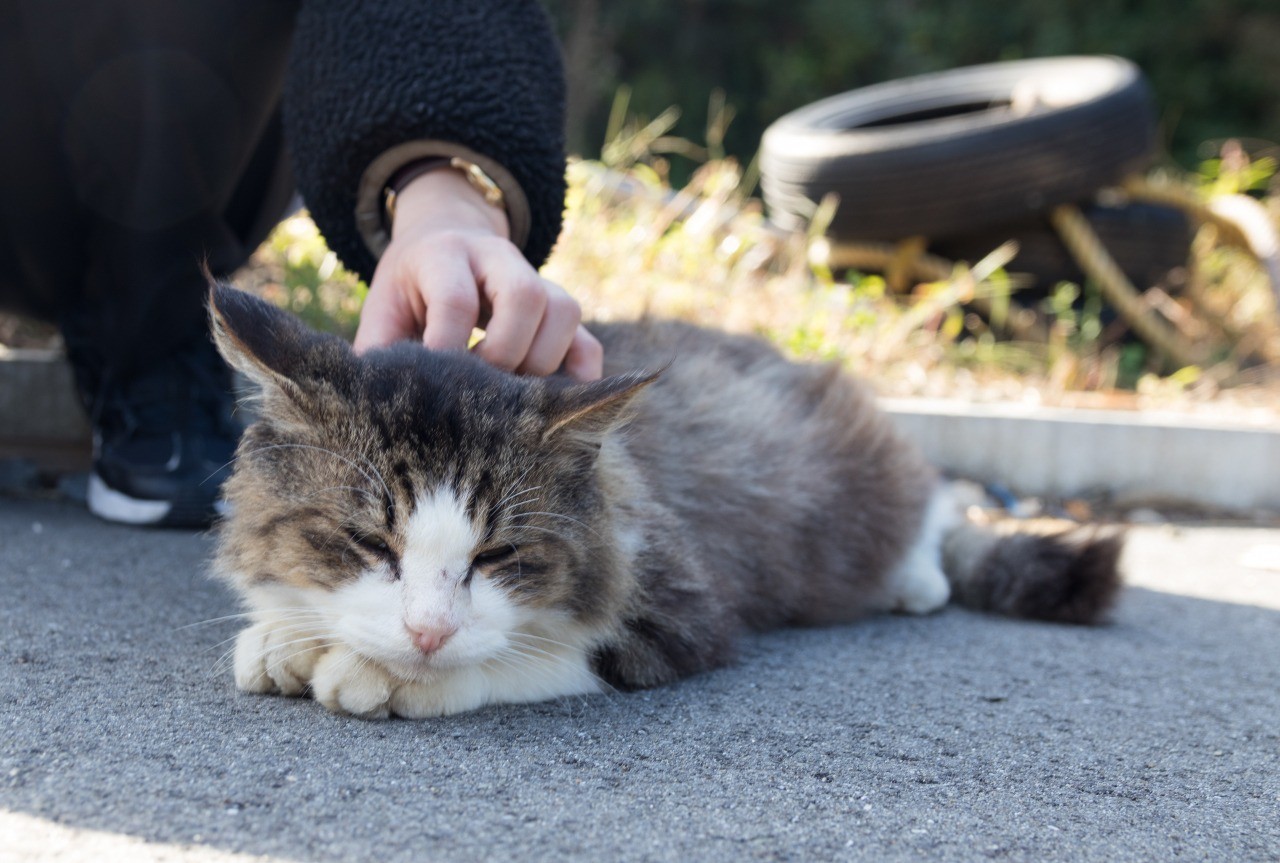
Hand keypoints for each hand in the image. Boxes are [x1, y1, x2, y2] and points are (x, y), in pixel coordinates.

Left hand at [353, 166, 602, 380]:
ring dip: (541, 363)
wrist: (446, 242)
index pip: (458, 300)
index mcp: (444, 255)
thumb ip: (379, 351)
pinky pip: (588, 343)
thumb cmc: (409, 291)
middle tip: (479, 391)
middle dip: (504, 355)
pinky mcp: (561, 311)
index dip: (448, 348)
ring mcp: (539, 280)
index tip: (436, 388)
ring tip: (508, 396)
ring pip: (564, 313)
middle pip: (524, 297)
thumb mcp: (383, 310)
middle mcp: (499, 258)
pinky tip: (552, 405)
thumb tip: (375, 408)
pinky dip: (579, 377)